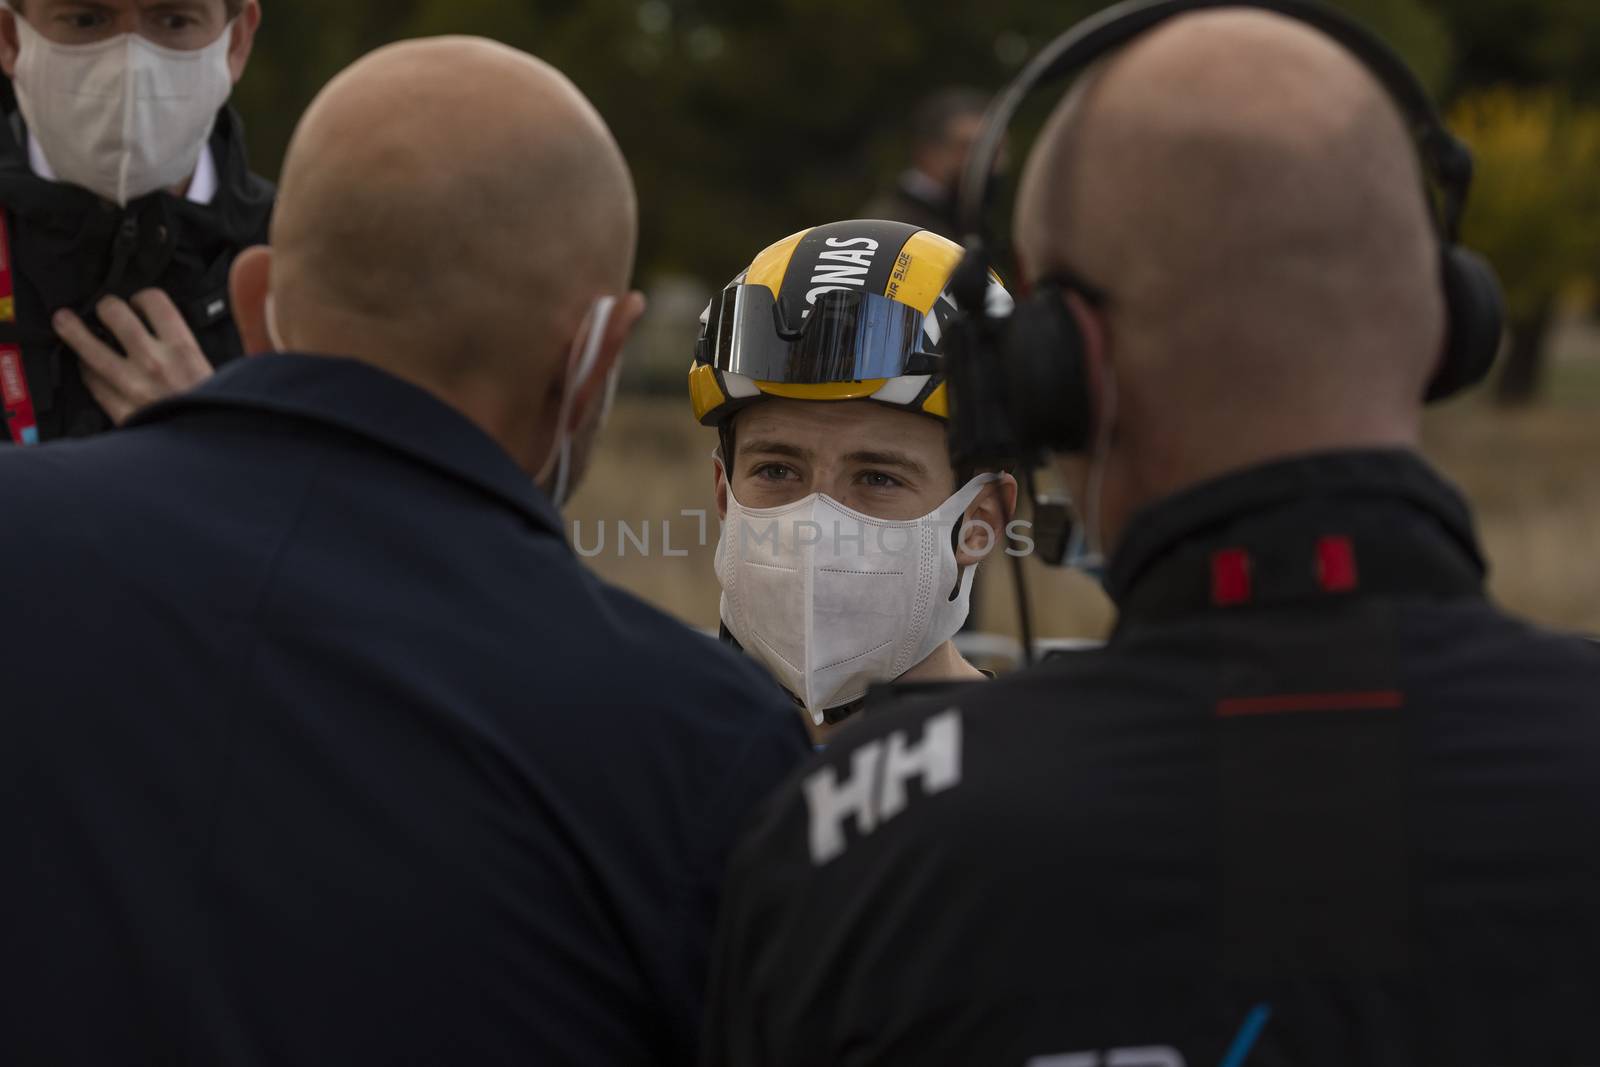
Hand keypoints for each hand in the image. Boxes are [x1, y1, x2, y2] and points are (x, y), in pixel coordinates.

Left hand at [54, 289, 214, 425]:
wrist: (212, 450)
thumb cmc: (216, 411)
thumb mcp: (216, 371)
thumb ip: (186, 351)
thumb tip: (166, 334)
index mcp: (183, 349)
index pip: (153, 301)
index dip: (142, 297)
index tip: (139, 302)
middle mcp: (154, 362)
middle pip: (114, 314)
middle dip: (106, 307)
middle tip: (104, 311)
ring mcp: (131, 385)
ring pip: (88, 347)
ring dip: (72, 330)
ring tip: (64, 322)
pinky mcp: (119, 409)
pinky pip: (92, 382)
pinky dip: (86, 371)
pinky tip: (87, 367)